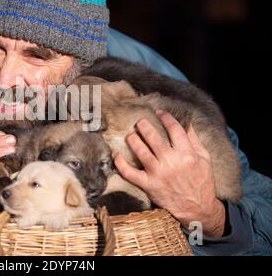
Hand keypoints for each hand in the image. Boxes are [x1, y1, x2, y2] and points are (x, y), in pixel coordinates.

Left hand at [114, 111, 225, 236]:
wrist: (197, 208)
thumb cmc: (201, 181)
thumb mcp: (204, 159)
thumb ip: (194, 140)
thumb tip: (186, 122)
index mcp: (187, 154)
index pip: (175, 130)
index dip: (166, 118)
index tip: (159, 112)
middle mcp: (171, 162)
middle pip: (154, 138)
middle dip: (144, 126)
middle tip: (139, 121)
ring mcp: (158, 173)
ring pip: (141, 151)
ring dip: (132, 140)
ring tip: (130, 134)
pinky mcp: (149, 185)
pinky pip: (130, 173)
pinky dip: (121, 164)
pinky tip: (116, 155)